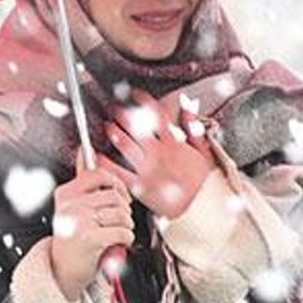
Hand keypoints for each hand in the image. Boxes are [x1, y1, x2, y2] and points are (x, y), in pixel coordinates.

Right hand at [48, 166, 134, 299]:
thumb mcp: (72, 206)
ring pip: (122, 214)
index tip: (117, 195)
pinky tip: (115, 243)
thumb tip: (84, 151)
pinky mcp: (90, 239)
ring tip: (114, 233)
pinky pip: (123, 232)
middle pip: (115, 196)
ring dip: (126, 226)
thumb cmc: (71, 238)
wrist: (62, 270)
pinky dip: (125, 240)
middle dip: (124, 209)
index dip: (115, 185)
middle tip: (117, 220)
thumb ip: (81, 180)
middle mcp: (70, 206)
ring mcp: (79, 222)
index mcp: (65, 194)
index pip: (98, 174)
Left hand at [103, 89, 216, 218]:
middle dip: (124, 115)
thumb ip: (194, 127)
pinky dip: (106, 164)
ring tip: (107, 127)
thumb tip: (187, 105)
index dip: (145, 102)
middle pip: (137, 128)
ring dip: (114, 134)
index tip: (136, 94)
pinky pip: (119, 173)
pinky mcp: (140, 187)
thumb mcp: (204, 151)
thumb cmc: (202, 180)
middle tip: (115, 109)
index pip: (157, 116)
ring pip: (126, 147)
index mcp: (174, 144)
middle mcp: (159, 154)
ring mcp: (148, 170)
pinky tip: (98, 156)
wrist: (201, 207)